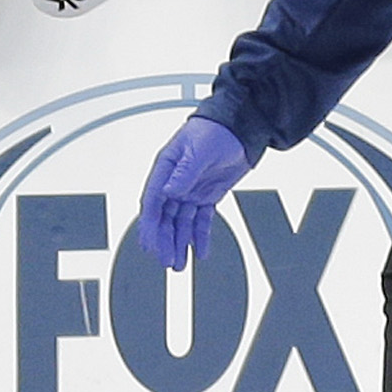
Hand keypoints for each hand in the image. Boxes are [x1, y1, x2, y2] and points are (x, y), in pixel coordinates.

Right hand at [141, 117, 249, 269]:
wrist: (241, 127)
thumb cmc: (215, 129)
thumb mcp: (199, 150)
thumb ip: (184, 172)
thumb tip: (169, 192)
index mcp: (166, 169)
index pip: (154, 201)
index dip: (150, 225)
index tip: (150, 244)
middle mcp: (175, 182)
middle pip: (165, 217)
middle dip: (165, 240)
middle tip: (166, 260)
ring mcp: (191, 190)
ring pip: (181, 223)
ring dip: (180, 243)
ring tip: (179, 264)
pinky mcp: (208, 195)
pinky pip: (201, 220)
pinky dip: (200, 236)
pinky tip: (199, 251)